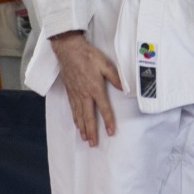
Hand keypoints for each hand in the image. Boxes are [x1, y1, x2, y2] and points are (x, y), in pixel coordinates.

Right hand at [52, 31, 120, 145]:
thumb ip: (116, 78)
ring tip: (84, 138)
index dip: (108, 121)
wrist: (68, 50)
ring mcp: (75, 94)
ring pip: (79, 115)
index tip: (111, 132)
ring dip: (82, 128)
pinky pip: (72, 108)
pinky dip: (75, 118)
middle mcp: (84, 94)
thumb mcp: (106, 64)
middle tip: (93, 144)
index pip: (103, 109)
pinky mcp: (69, 91)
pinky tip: (76, 124)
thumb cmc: (88, 56)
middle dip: (91, 131)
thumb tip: (125, 89)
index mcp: (95, 88)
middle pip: (89, 117)